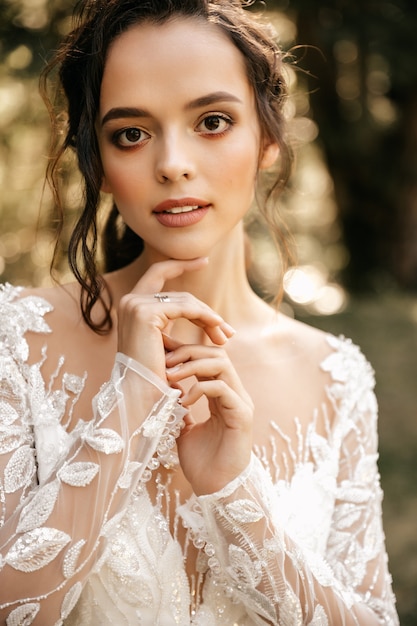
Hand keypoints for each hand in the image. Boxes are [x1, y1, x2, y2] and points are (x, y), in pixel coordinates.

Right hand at [117, 258, 234, 378]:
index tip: (204, 260)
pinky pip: (185, 308)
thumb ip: (172, 324)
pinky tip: (218, 328)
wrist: (141, 396)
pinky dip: (205, 317)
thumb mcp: (165, 344)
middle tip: (228, 331)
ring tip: (225, 337)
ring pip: (186, 301)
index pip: (158, 273)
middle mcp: (130, 301)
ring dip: (210, 318)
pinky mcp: (145, 313)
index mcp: (132, 306)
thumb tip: (201, 315)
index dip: (180, 265)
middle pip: (179, 295)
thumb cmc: (154, 377)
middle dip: (206, 311)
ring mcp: (135, 305)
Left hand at [165, 335, 253, 494]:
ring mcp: (240, 402)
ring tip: (171, 375)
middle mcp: (234, 393)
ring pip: (222, 364)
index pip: (207, 358)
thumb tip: (165, 389)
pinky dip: (200, 388)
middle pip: (216, 353)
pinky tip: (184, 401)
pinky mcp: (242, 415)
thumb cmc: (202, 463)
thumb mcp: (184, 429)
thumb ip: (179, 408)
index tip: (162, 349)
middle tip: (164, 361)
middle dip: (188, 351)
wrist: (217, 490)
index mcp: (222, 393)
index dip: (185, 350)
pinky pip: (222, 388)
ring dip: (192, 364)